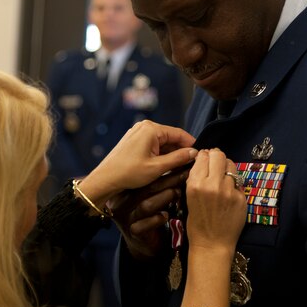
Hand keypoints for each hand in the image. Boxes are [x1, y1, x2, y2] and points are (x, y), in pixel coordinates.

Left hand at [78, 120, 195, 209]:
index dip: (191, 144)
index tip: (200, 155)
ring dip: (171, 153)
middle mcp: (144, 127)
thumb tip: (194, 153)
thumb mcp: (157, 168)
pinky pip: (153, 144)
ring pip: (162, 142)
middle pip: (171, 137)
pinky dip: (161, 154)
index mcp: (151, 129)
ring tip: (180, 167)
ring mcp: (138, 133)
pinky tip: (166, 165)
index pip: (179, 133)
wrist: (106, 179)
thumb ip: (178, 159)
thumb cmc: (128, 173)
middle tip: (191, 164)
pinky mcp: (134, 141)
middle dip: (181, 150)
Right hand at [110, 169, 189, 259]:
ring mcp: (126, 218)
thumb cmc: (151, 212)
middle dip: (169, 179)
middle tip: (186, 174)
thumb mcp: (152, 193)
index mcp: (125, 188)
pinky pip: (145, 225)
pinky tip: (166, 215)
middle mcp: (122, 202)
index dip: (163, 167)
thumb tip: (182, 161)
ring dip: (166, 197)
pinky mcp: (133, 232)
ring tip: (178, 193)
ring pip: (146, 205)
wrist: (144, 241)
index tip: (181, 162)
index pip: (142, 174)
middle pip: (146, 188)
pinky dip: (158, 219)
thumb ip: (159, 180)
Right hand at [185, 149, 246, 252]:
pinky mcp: (241, 197)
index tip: (206, 159)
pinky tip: (229, 194)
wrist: (212, 244)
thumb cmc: (197, 223)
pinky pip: (238, 182)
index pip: (203, 156)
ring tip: (223, 178)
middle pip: (219, 155)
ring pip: (231, 165)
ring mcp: (229, 190)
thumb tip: (203, 160)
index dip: (205, 156)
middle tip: (216, 163)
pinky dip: (234, 185)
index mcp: (195, 184)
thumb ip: (196, 178)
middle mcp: (212, 184)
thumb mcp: (189, 197)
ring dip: (227, 168)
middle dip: (217, 156)